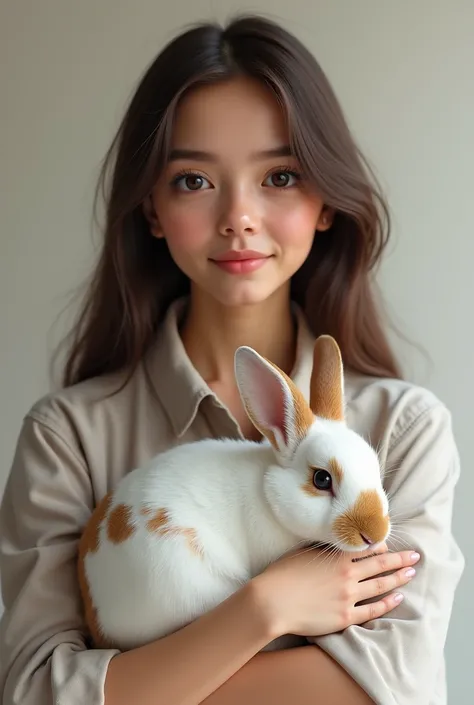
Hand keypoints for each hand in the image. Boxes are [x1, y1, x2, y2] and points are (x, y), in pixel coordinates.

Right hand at [255, 544, 419, 638]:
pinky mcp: (345, 616)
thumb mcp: (303, 552)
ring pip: (380, 585)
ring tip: (411, 573)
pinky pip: (372, 610)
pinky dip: (387, 603)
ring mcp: (348, 596)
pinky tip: (398, 598)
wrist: (273, 602)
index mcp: (336, 556)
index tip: (391, 543)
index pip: (366, 547)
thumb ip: (324, 548)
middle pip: (380, 564)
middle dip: (399, 559)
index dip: (381, 544)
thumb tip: (336, 542)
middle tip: (415, 556)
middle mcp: (346, 574)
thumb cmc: (282, 575)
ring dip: (398, 578)